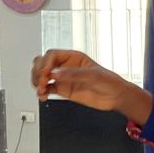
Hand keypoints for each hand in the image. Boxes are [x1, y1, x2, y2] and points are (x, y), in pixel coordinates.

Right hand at [30, 49, 151, 123]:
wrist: (116, 97)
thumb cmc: (110, 82)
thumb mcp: (93, 75)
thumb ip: (73, 74)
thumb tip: (55, 73)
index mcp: (74, 57)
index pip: (52, 55)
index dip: (46, 63)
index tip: (46, 73)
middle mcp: (66, 66)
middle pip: (43, 63)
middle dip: (38, 72)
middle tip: (42, 82)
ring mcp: (64, 78)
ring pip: (42, 76)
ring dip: (37, 82)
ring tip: (41, 90)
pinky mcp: (64, 90)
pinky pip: (47, 88)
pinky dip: (42, 91)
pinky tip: (42, 96)